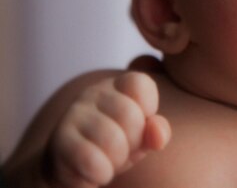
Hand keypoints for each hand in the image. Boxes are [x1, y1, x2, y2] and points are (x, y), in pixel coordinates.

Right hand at [44, 72, 170, 187]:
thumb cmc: (114, 146)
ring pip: (112, 139)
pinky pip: (91, 160)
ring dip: (117, 159)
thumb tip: (157, 134)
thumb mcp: (142, 138)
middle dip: (133, 141)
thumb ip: (157, 131)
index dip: (148, 109)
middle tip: (122, 148)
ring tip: (108, 159)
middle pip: (130, 115)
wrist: (70, 169)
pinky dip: (101, 173)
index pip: (141, 84)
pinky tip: (94, 171)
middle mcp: (94, 93)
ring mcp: (73, 114)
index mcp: (118, 85)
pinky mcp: (59, 141)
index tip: (138, 125)